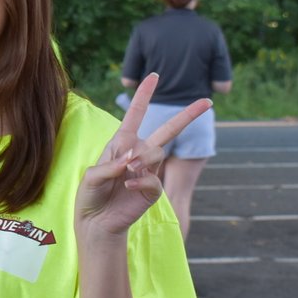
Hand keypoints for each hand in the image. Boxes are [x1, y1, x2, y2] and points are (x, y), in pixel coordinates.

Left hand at [75, 73, 210, 238]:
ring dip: (142, 158)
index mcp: (121, 143)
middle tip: (208, 101)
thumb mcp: (91, 176)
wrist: (96, 222)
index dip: (144, 95)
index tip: (154, 75)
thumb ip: (109, 165)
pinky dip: (141, 180)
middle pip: (167, 130)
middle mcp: (138, 153)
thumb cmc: (90, 196)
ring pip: (157, 152)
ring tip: (127, 170)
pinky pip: (153, 178)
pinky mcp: (152, 189)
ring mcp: (148, 171)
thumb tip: (132, 160)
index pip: (135, 115)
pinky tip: (128, 185)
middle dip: (187, 115)